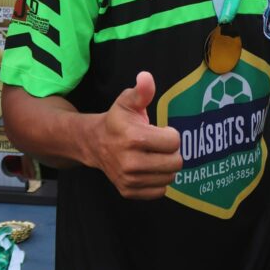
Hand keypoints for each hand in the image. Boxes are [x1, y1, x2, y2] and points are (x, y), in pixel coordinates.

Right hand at [89, 71, 181, 199]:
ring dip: (166, 167)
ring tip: (155, 156)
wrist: (93, 144)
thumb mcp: (127, 101)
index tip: (161, 131)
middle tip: (160, 146)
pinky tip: (149, 169)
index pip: (174, 142)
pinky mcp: (128, 191)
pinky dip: (158, 180)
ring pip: (170, 177)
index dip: (171, 134)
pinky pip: (159, 190)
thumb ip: (142, 91)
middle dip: (172, 152)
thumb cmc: (116, 121)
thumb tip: (146, 77)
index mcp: (133, 138)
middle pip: (175, 162)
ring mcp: (129, 179)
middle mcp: (131, 162)